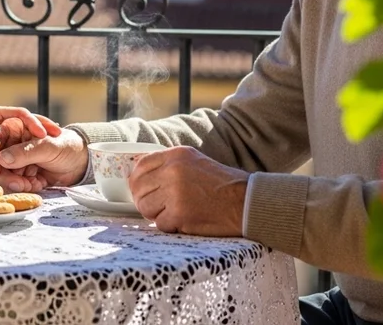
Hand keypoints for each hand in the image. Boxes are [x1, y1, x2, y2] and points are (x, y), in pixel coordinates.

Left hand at [0, 105, 60, 181]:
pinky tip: (39, 171)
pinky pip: (18, 159)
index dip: (34, 123)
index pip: (19, 114)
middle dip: (43, 136)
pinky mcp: (1, 156)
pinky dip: (28, 165)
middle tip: (58, 141)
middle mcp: (0, 126)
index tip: (45, 134)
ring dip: (37, 153)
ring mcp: (2, 141)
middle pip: (28, 128)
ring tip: (51, 157)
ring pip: (25, 145)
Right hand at [0, 127, 88, 189]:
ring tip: (33, 184)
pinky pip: (13, 183)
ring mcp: (15, 160)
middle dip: (5, 176)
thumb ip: (25, 152)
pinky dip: (24, 187)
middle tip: (20, 184)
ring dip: (15, 183)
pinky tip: (38, 184)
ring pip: (3, 175)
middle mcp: (11, 144)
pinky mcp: (21, 174)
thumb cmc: (67, 145)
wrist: (80, 162)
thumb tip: (1, 158)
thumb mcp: (47, 147)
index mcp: (15, 129)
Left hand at [128, 146, 248, 236]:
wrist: (246, 202)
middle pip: (138, 188)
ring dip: (157, 214)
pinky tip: (185, 221)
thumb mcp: (195, 162)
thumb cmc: (222, 185)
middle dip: (145, 200)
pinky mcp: (179, 214)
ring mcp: (175, 192)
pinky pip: (159, 224)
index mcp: (176, 155)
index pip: (140, 165)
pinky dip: (170, 226)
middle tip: (160, 206)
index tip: (141, 189)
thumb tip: (138, 174)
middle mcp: (173, 170)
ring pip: (145, 207)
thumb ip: (168, 165)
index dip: (137, 180)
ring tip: (175, 213)